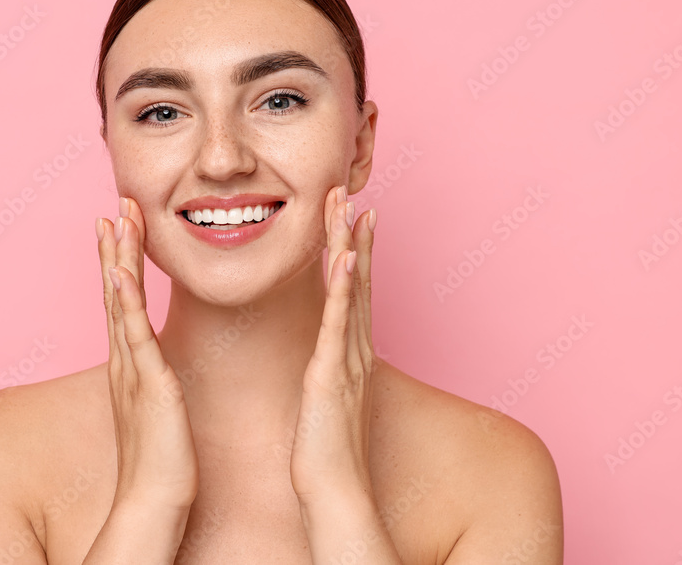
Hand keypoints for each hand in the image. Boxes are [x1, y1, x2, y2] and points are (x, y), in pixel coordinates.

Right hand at [96, 197, 199, 512]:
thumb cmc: (161, 458)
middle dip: (115, 247)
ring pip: (120, 303)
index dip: (120, 261)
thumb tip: (161, 365)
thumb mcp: (160, 405)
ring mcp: (132, 369)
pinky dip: (125, 303)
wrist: (154, 499)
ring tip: (115, 220)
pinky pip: (133, 336)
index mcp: (131, 362)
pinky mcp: (147, 384)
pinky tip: (119, 274)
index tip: (121, 225)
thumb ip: (157, 379)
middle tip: (114, 205)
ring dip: (117, 260)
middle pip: (115, 291)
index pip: (123, 300)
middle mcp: (125, 359)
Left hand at [289, 185, 376, 506]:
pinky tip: (348, 258)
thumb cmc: (325, 450)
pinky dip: (347, 289)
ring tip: (349, 206)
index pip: (354, 292)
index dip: (356, 251)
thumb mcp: (325, 400)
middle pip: (358, 280)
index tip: (353, 217)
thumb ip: (327, 373)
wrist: (333, 489)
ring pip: (352, 291)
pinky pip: (340, 324)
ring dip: (351, 246)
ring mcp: (348, 358)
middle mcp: (355, 349)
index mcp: (349, 353)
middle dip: (354, 235)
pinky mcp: (333, 373)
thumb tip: (322, 361)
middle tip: (349, 192)